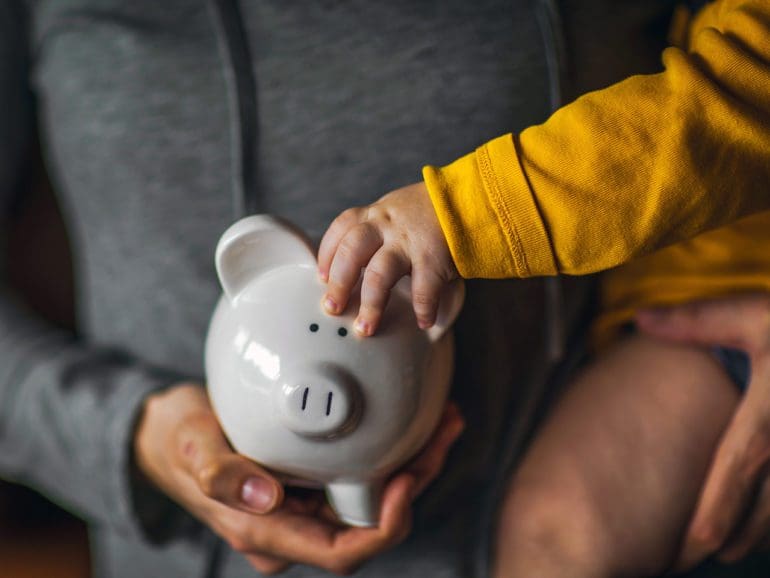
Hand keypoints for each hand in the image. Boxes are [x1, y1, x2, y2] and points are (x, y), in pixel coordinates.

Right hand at [134, 383, 463, 574]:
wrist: (171, 434)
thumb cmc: (179, 441)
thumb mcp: (192, 447)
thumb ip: (219, 473)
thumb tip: (263, 497)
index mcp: (268, 532)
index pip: (339, 554)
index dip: (384, 528)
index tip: (406, 481)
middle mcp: (294, 527)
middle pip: (371, 524)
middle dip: (415, 483)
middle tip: (442, 432)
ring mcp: (306, 505)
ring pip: (375, 500)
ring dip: (414, 464)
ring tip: (443, 420)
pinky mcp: (314, 481)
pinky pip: (364, 475)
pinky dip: (394, 451)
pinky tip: (415, 421)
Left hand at [318, 182, 457, 335]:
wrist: (471, 200)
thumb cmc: (430, 214)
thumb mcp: (396, 213)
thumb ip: (376, 233)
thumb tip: (352, 272)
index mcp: (375, 214)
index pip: (341, 229)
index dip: (327, 254)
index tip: (321, 278)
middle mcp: (387, 226)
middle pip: (352, 251)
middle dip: (339, 283)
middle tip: (332, 308)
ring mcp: (410, 241)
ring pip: (380, 273)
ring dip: (371, 304)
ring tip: (366, 327)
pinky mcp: (434, 257)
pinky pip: (424, 287)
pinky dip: (423, 307)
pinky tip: (423, 321)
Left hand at [636, 294, 769, 568]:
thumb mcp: (755, 314)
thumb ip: (699, 321)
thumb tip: (642, 318)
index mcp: (769, 415)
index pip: (736, 471)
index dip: (717, 512)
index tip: (696, 544)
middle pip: (767, 504)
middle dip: (736, 534)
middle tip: (703, 557)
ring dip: (763, 532)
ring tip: (733, 550)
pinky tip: (769, 524)